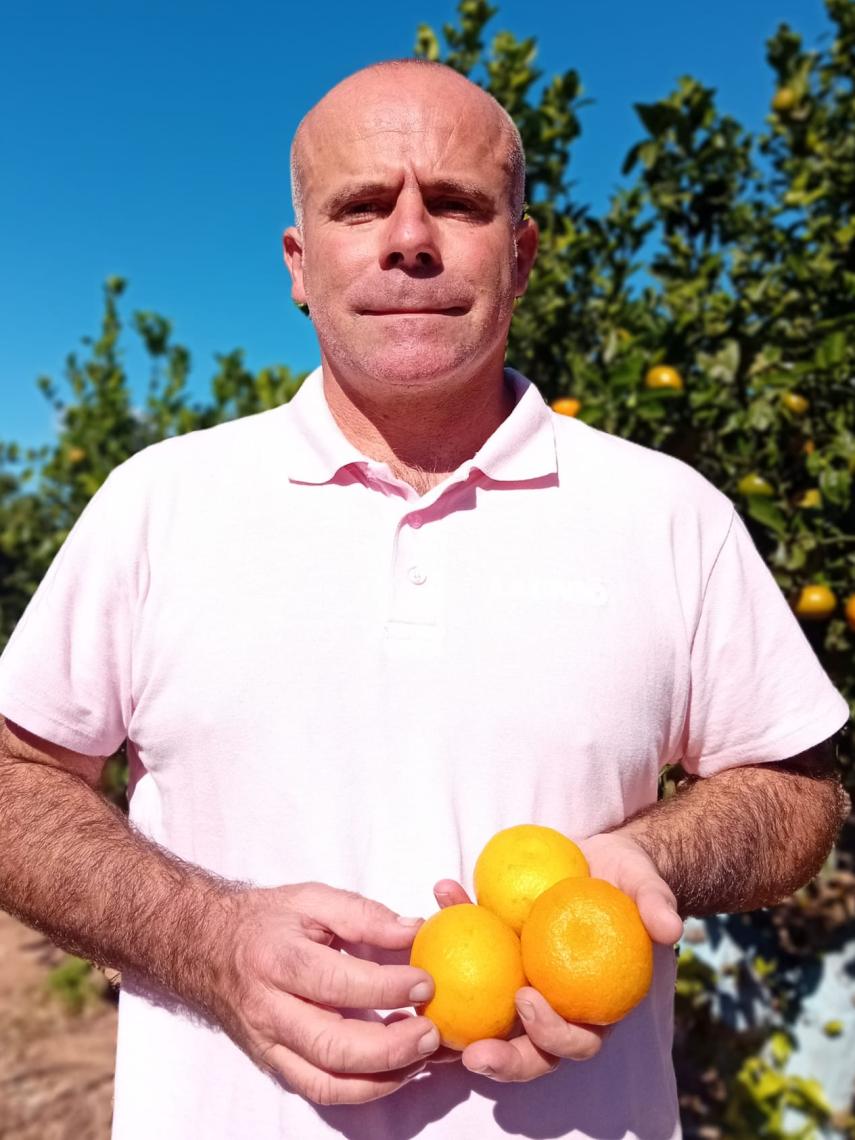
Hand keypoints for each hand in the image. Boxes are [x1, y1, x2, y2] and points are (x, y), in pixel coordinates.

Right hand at [206, 882, 439, 1104]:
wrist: (208, 949)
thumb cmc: (267, 921)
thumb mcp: (312, 899)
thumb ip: (363, 914)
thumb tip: (414, 932)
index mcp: (277, 959)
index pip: (335, 982)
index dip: (385, 987)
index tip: (426, 982)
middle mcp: (270, 1010)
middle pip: (331, 1047)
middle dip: (390, 1048)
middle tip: (432, 1033)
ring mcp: (270, 1046)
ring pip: (328, 1083)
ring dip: (383, 1078)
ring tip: (421, 1054)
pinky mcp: (276, 1067)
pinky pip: (323, 1090)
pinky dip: (366, 1088)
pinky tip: (398, 1067)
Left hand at [431, 829, 682, 1082]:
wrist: (602, 859)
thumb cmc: (629, 881)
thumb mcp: (647, 886)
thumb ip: (657, 904)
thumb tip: (671, 926)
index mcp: (593, 1006)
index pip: (575, 1042)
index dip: (551, 1035)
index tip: (528, 998)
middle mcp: (554, 1005)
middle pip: (526, 1051)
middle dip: (498, 1060)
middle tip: (470, 1051)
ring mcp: (519, 984)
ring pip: (485, 1014)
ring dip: (455, 1011)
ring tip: (428, 992)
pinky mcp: (494, 953)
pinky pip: (466, 949)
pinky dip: (450, 921)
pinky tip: (443, 889)